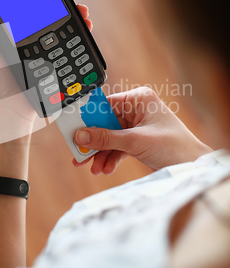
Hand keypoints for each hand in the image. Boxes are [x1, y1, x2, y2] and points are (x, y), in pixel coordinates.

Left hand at [0, 0, 90, 138]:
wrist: (9, 111)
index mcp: (10, 27)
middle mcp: (29, 34)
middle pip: (49, 8)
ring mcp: (44, 47)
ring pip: (63, 23)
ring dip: (75, 12)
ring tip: (81, 9)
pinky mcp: (56, 60)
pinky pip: (71, 43)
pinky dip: (81, 32)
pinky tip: (85, 26)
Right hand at [73, 87, 211, 174]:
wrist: (193, 167)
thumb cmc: (174, 146)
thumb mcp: (135, 141)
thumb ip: (106, 138)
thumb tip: (81, 135)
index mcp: (138, 99)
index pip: (105, 105)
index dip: (88, 118)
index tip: (73, 129)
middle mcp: (137, 109)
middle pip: (105, 123)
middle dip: (94, 141)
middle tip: (79, 153)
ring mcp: (137, 125)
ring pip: (110, 137)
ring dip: (101, 153)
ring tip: (92, 167)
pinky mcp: (138, 139)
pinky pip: (118, 146)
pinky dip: (111, 157)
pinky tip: (105, 168)